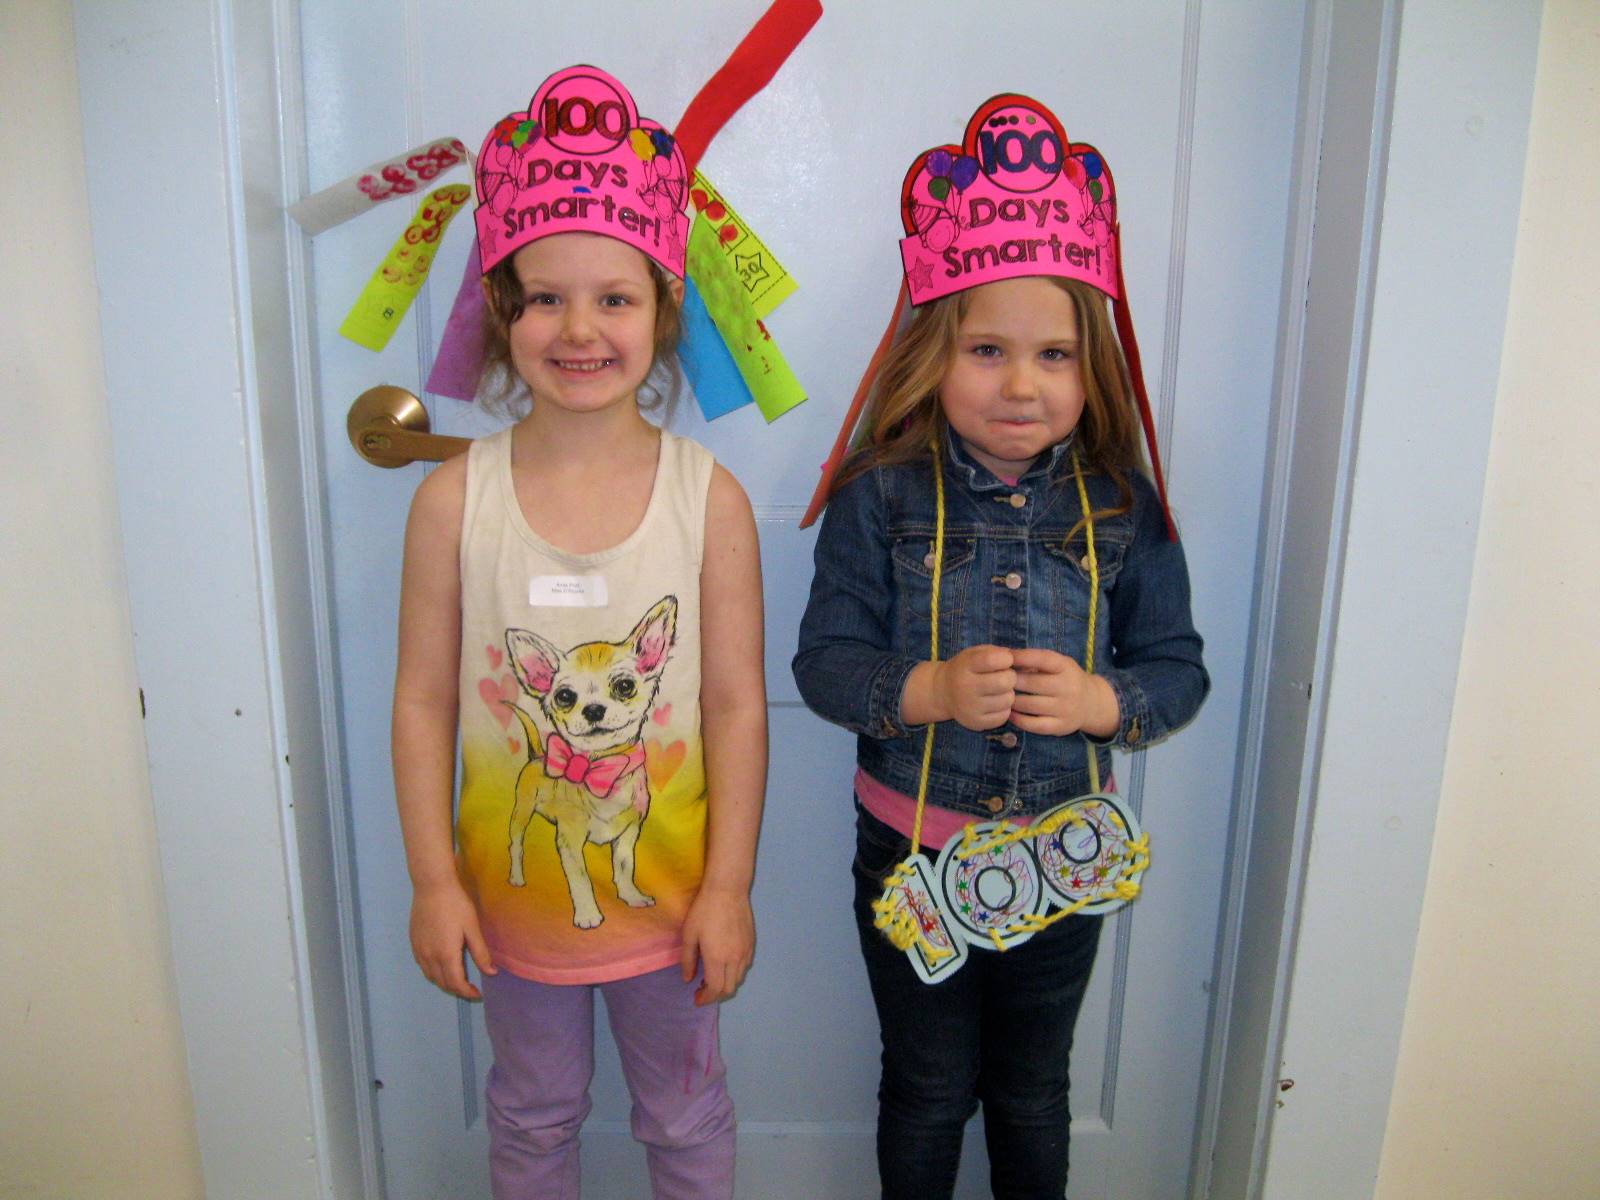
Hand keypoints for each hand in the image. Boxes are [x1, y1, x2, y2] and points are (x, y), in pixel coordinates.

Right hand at [410, 878, 496, 999]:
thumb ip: (480, 953)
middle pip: (442, 983)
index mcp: (446, 955)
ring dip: (444, 982)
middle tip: (470, 988)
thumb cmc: (456, 904)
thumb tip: (491, 973)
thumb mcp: (472, 928)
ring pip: (430, 976)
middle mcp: (429, 957)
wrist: (432, 886)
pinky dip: (433, 972)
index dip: (467, 992)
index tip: (477, 994)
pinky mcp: (413, 942)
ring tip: (457, 979)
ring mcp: (419, 950)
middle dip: (456, 989)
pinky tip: (441, 965)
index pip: (456, 983)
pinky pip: (423, 966)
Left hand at [680, 884, 755, 1006]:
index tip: (696, 998)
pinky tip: (725, 963)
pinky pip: (745, 966)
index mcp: (717, 958)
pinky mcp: (751, 943)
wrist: (728, 889)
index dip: (706, 998)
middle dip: (715, 995)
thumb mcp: (689, 934)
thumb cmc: (704, 910)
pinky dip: (734, 972)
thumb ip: (688, 959)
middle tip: (702, 989)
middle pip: (729, 988)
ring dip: (726, 984)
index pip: (715, 989)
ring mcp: (745, 951)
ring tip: (713, 976)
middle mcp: (734, 959)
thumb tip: (688, 979)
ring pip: (739, 978)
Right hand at [932, 645, 1015, 730]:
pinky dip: (1004, 708)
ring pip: (1008, 700)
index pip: (993, 660)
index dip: (1006, 659)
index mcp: (965, 666)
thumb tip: (1028, 663)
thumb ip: (999, 653)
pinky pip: (1004, 716)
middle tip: (1004, 677)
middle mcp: (964, 687)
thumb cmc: (967, 668)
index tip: (1004, 660)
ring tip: (998, 691)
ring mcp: (969, 707)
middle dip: (1010, 678)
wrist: (943, 692)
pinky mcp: (975, 723)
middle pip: (1005, 682)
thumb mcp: (976, 653)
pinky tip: (994, 703)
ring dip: (1008, 694)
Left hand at [1009, 648, 1119, 737]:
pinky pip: (1034, 724)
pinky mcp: (1060, 726)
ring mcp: (1065, 708)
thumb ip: (1035, 660)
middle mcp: (1067, 687)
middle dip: (1011, 681)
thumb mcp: (1057, 664)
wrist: (1091, 703)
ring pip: (1030, 705)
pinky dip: (1018, 719)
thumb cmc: (1065, 678)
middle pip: (1032, 683)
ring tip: (999, 698)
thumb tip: (1004, 657)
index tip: (1004, 658)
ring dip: (1011, 701)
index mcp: (1065, 667)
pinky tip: (1010, 713)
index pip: (1042, 659)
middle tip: (995, 681)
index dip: (1021, 657)